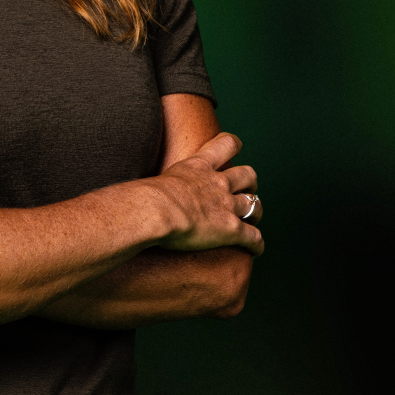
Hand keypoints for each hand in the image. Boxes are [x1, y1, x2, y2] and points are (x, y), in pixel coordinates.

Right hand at [153, 132, 263, 255]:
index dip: (233, 144)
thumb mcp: (155, 182)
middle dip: (250, 183)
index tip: (235, 146)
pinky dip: (257, 244)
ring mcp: (227, 206)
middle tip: (245, 190)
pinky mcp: (232, 230)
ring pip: (254, 205)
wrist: (157, 210)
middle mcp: (218, 183)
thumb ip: (158, 187)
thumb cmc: (147, 199)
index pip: (225, 144)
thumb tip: (137, 200)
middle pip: (247, 175)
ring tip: (252, 219)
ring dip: (255, 211)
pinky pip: (253, 237)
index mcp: (199, 167)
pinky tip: (256, 250)